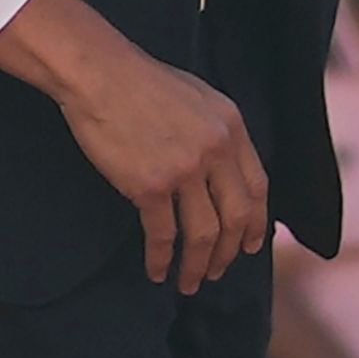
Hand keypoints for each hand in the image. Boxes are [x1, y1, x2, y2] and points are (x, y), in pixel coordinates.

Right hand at [0, 0, 269, 289]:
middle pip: (236, 217)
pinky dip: (161, 258)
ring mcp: (185, 169)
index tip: (250, 245)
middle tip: (217, 272)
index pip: (258, 187)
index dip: (256, 223)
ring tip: (189, 282)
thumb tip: (224, 173)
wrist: (100, 75)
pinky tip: (157, 271)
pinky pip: (163, 234)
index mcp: (232, 127)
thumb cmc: (142, 83)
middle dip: (229, 253)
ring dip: (198, 265)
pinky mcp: (150, 185)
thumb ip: (217, 134)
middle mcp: (216, 150)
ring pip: (204, 233)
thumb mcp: (198, 98)